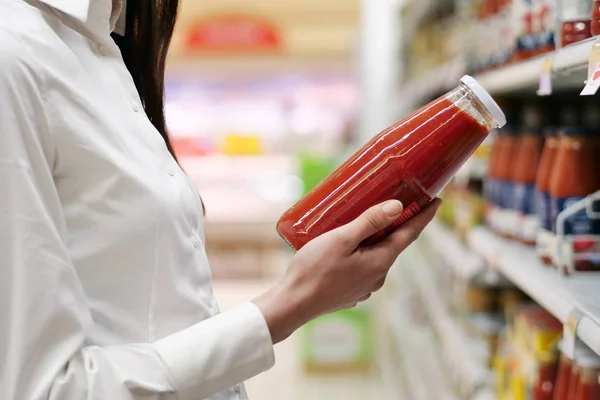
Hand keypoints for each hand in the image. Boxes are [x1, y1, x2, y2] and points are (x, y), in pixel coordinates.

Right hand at [253, 198, 440, 342]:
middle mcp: (378, 276)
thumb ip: (369, 223)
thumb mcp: (342, 239)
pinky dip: (362, 251)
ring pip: (376, 255)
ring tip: (364, 221)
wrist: (293, 304)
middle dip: (396, 224)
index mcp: (380, 261)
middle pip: (393, 243)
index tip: (436, 201)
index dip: (424, 216)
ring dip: (375, 238)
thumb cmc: (314, 269)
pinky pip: (363, 265)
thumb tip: (398, 206)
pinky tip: (347, 245)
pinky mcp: (351, 290)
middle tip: (396, 201)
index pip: (410, 234)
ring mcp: (365, 286)